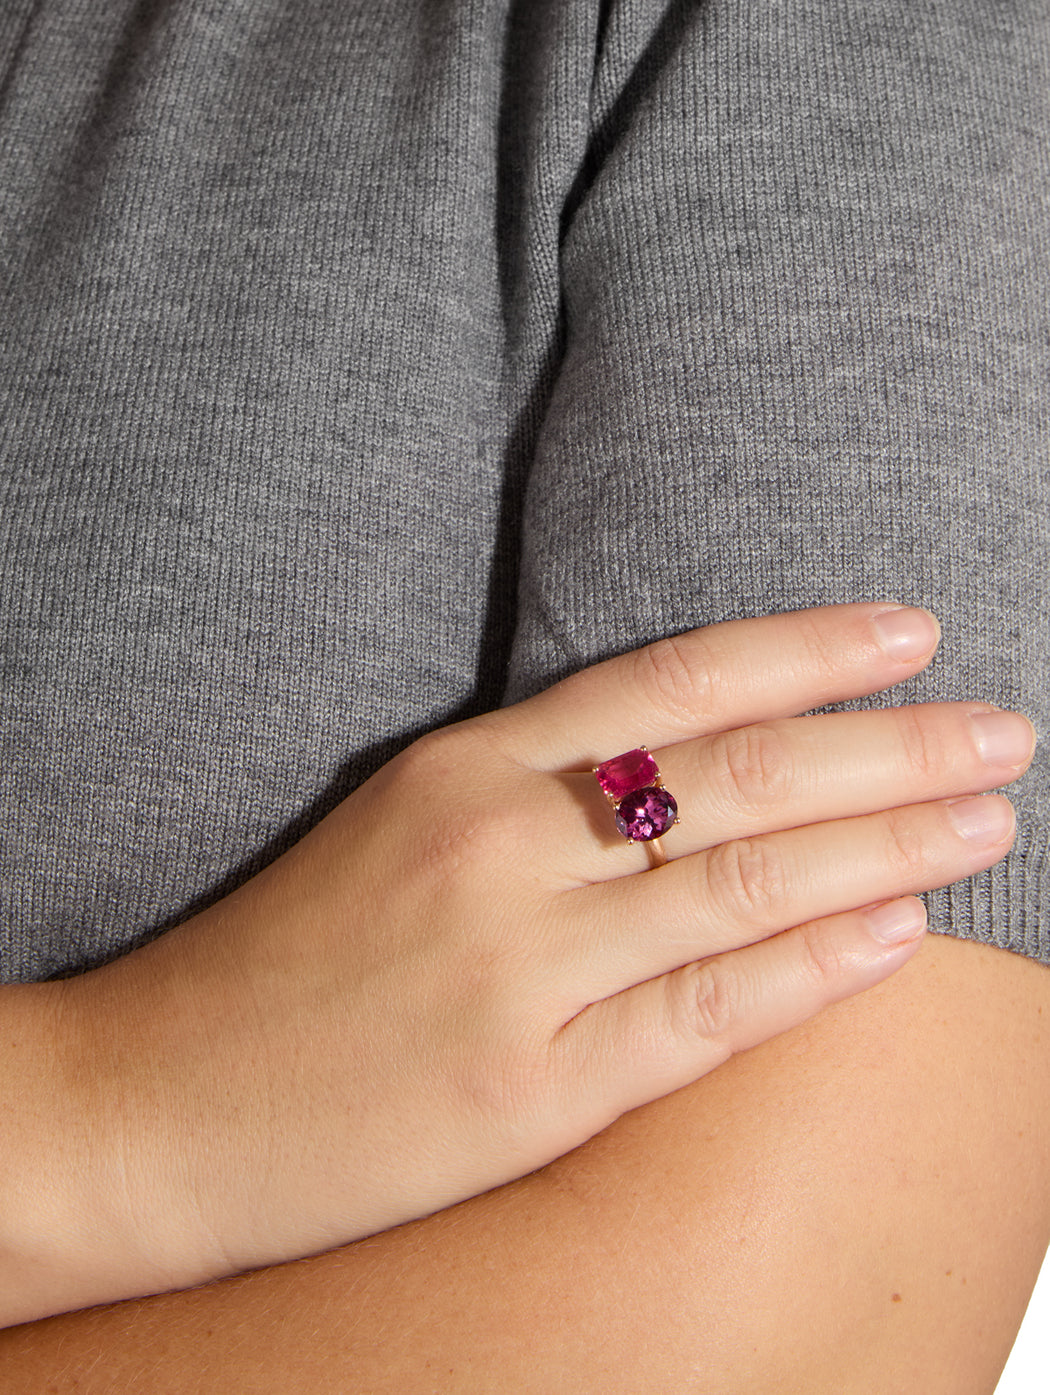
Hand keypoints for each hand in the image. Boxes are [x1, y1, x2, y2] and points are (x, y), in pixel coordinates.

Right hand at [46, 601, 1033, 1310]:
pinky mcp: (529, 1089)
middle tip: (1004, 728)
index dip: (805, 651)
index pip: (672, 684)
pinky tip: (898, 932)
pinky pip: (703, 1012)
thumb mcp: (396, 824)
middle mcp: (500, 849)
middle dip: (890, 745)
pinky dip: (812, 968)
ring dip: (885, 845)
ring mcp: (519, 968)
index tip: (912, 634)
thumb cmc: (285, 957)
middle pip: (737, 775)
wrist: (160, 1098)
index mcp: (463, 768)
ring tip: (988, 819)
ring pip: (743, 882)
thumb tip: (681, 777)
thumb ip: (530, 788)